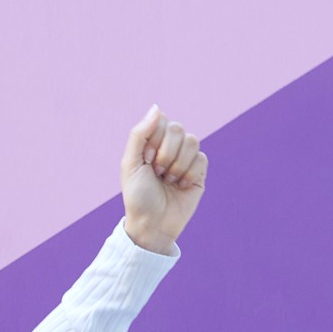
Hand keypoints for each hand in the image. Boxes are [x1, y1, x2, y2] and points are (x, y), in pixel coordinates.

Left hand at [119, 105, 206, 254]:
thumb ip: (140, 134)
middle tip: (156, 173)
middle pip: (178, 129)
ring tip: (167, 181)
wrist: (152, 224)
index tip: (145, 161)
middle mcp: (170, 148)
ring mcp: (186, 158)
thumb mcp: (130, 164)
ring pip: (193, 142)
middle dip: (165, 154)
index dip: (154, 141)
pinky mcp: (200, 171)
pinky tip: (180, 186)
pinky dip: (189, 174)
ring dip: (177, 165)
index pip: (162, 121)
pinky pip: (202, 159)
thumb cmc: (137, 197)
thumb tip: (157, 107)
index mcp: (152, 143)